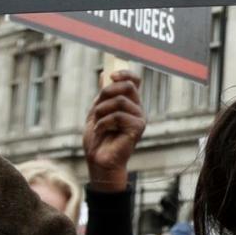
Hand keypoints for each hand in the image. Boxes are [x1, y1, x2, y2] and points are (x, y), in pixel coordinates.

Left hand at [83, 71, 146, 188]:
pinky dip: (103, 123)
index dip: (125, 74)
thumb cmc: (98, 139)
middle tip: (97, 107)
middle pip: (129, 86)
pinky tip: (100, 132)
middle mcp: (137, 109)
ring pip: (121, 101)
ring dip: (102, 110)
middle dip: (108, 91)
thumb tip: (104, 74)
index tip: (111, 76)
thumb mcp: (96, 112)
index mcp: (129, 104)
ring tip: (97, 123)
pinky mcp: (137, 129)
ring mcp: (139, 119)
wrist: (98, 160)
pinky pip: (118, 116)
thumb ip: (102, 95)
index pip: (134, 81)